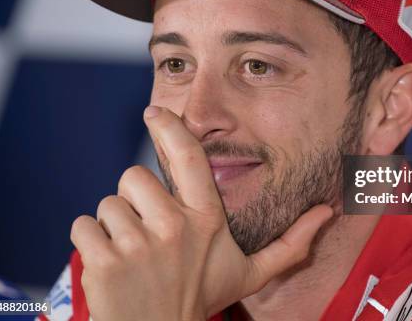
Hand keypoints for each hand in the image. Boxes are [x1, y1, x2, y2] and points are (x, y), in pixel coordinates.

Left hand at [70, 106, 332, 320]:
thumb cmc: (201, 299)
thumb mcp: (250, 273)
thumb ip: (291, 243)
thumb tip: (328, 212)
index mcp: (207, 221)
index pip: (190, 158)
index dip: (171, 128)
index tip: (155, 112)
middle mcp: (174, 227)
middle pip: (134, 177)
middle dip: (134, 197)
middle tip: (147, 230)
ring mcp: (137, 245)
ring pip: (107, 203)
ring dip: (113, 223)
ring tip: (131, 253)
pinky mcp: (104, 261)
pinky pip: (84, 225)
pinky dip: (90, 239)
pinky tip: (110, 263)